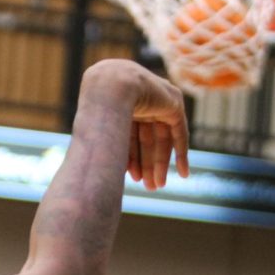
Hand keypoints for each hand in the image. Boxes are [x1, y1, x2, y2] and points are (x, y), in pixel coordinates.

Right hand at [82, 60, 189, 191]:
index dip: (133, 159)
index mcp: (122, 105)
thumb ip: (105, 146)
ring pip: (161, 139)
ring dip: (159, 164)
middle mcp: (142, 102)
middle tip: (149, 187)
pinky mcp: (173, 104)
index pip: (131, 137)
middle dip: (147, 165)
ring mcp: (158, 101)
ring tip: (157, 186)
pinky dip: (181, 154)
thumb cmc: (97, 108)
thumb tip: (91, 170)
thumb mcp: (101, 132)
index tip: (135, 179)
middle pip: (147, 140)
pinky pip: (180, 132)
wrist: (111, 86)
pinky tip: (183, 173)